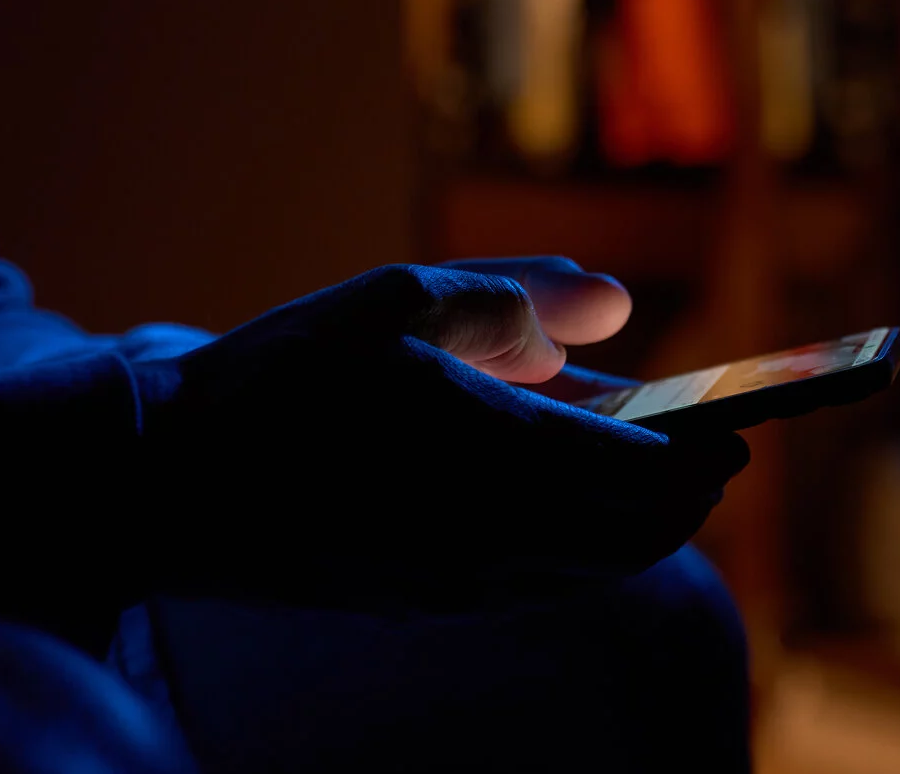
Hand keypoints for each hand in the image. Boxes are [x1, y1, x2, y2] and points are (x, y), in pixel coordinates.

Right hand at [135, 263, 746, 611]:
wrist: (157, 488)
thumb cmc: (272, 380)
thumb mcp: (389, 300)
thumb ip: (513, 295)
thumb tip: (617, 299)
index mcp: (488, 453)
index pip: (648, 473)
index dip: (708, 448)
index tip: (742, 420)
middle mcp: (488, 537)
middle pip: (639, 536)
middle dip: (689, 491)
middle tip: (708, 441)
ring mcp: (456, 584)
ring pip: (594, 569)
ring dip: (637, 523)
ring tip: (640, 463)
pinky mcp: (422, 604)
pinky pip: (541, 584)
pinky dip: (580, 545)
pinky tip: (556, 497)